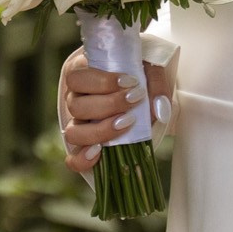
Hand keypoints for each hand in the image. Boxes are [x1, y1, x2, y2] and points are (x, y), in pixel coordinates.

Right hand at [59, 47, 143, 177]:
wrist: (142, 99)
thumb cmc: (139, 80)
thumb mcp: (148, 72)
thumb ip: (154, 82)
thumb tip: (159, 109)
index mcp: (82, 75)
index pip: (75, 77)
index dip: (101, 82)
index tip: (131, 82)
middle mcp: (75, 100)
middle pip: (75, 106)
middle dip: (109, 104)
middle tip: (135, 100)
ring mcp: (78, 126)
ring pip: (73, 133)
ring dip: (101, 130)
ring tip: (127, 123)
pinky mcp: (85, 148)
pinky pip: (73, 159)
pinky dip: (83, 159)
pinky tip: (100, 153)